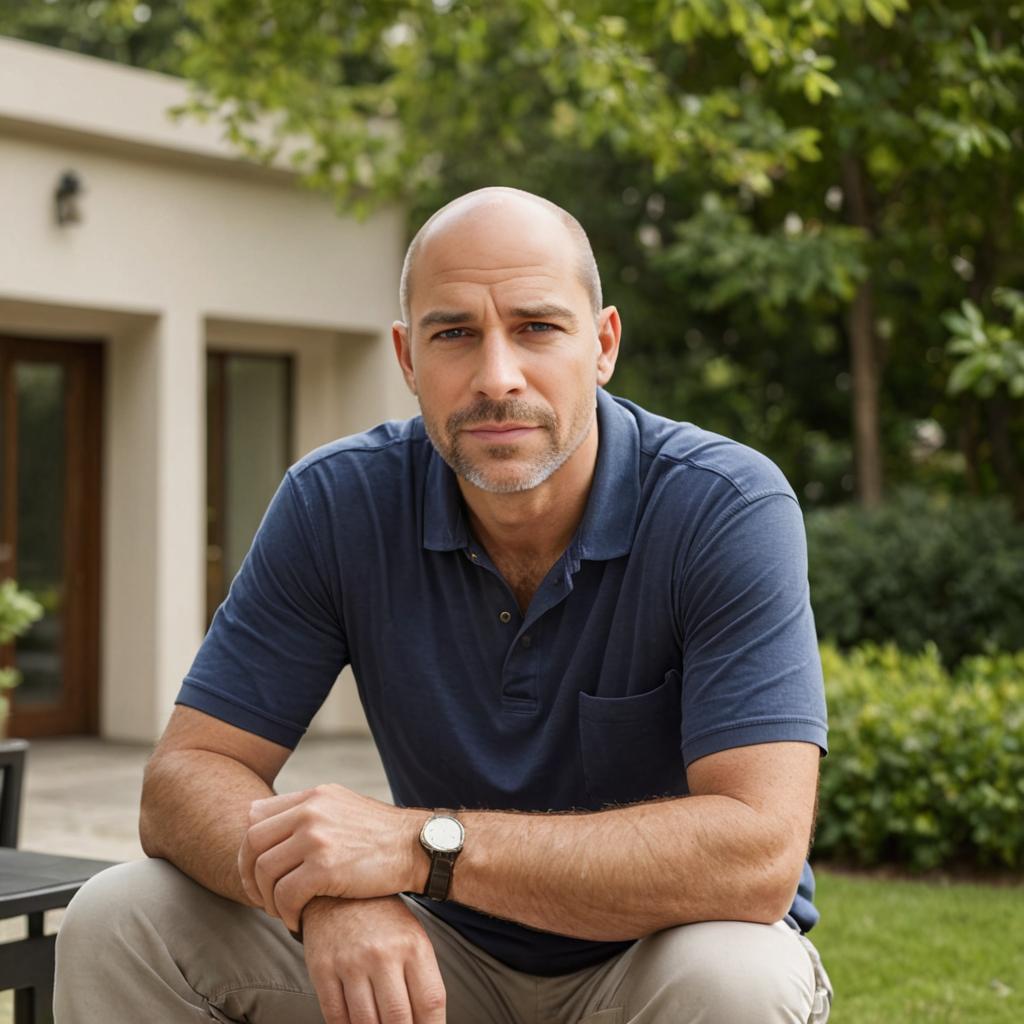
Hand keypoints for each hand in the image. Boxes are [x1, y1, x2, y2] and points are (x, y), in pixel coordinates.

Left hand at [238, 783, 423, 930]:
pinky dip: (286, 914)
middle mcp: (311, 810)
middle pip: (253, 843)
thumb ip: (308, 811)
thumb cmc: (380, 836)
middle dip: (250, 876)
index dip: (249, 849)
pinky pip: (285, 895)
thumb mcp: (343, 807)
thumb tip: (263, 818)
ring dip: (267, 899)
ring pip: (265, 872)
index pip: (257, 816)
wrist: (418, 848)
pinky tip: (297, 922)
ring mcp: (316, 837)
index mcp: (314, 796)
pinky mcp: (324, 867)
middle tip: (261, 898)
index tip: (256, 872)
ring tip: (282, 912)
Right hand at [302, 896, 446, 1023]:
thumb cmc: (382, 921)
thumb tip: (426, 1023)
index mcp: (413, 945)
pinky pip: (336, 1017)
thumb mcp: (412, 938)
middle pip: (398, 1019)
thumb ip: (421, 979)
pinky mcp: (322, 969)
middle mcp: (383, 954)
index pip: (430, 1001)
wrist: (337, 890)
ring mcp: (351, 962)